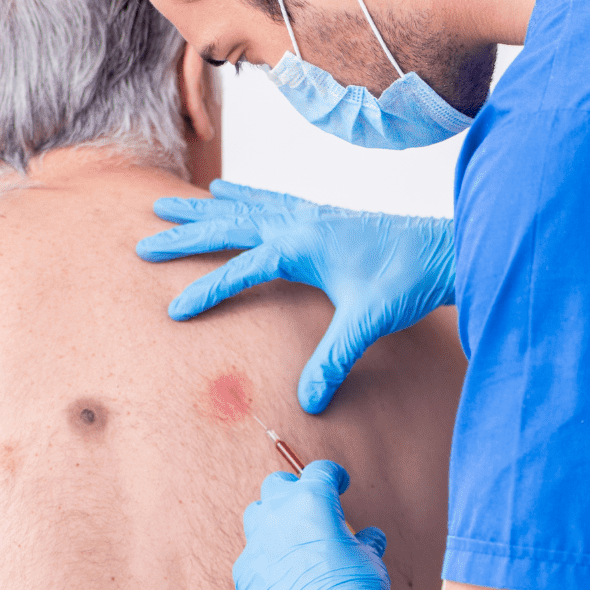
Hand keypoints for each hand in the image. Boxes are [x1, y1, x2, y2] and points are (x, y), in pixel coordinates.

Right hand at [138, 180, 456, 413]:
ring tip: (168, 202)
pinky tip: (228, 188)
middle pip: (229, 225)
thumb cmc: (409, 280)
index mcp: (302, 245)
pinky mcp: (323, 214)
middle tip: (143, 239)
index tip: (172, 309)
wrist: (445, 248)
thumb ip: (335, 359)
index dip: (206, 290)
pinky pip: (270, 199)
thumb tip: (310, 401)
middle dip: (185, 234)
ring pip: (244, 206)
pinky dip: (242, 194)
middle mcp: (300, 222)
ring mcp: (311, 214)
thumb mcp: (369, 322)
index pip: (240, 268)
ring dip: (205, 207)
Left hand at [233, 460, 396, 589]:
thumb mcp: (369, 557)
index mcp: (312, 500)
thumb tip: (370, 537)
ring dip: (273, 520)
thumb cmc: (354, 588)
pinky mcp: (245, 571)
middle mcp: (278, 514)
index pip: (319, 470)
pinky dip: (266, 558)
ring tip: (292, 538)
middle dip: (294, 491)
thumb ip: (365, 540)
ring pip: (257, 515)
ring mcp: (257, 542)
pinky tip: (283, 573)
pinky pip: (252, 555)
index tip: (339, 484)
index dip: (333, 475)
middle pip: (277, 485)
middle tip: (310, 509)